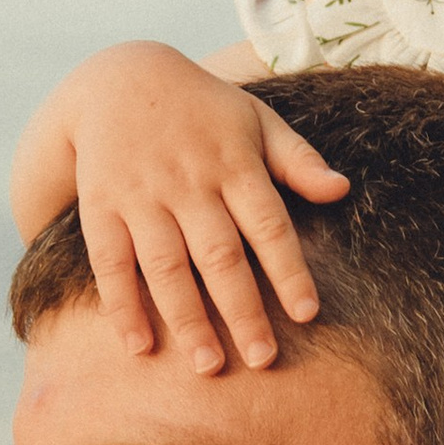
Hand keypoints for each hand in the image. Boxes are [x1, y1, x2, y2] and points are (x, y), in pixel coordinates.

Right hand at [11, 43, 347, 371]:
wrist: (117, 78)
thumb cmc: (202, 109)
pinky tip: (140, 346)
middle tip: (262, 359)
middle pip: (220, 255)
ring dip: (187, 318)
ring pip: (166, 266)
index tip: (307, 314)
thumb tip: (342, 190)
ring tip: (208, 366)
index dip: (289, 270)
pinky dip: (123, 306)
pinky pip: (111, 262)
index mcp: (234, 164)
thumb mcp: (256, 119)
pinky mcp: (101, 206)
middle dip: (242, 310)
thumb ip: (298, 159)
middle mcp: (189, 183)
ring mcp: (142, 196)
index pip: (269, 224)